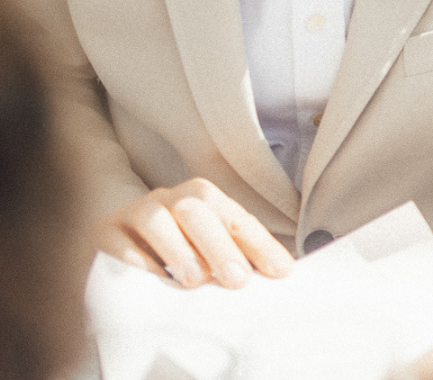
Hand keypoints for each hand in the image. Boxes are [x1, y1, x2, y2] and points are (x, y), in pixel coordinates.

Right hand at [95, 178, 292, 288]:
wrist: (110, 262)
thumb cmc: (170, 260)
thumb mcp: (203, 257)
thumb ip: (232, 260)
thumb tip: (276, 276)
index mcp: (200, 199)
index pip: (235, 216)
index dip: (260, 243)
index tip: (281, 272)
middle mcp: (167, 199)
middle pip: (197, 208)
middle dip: (221, 244)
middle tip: (238, 280)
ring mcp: (132, 214)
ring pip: (157, 219)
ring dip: (179, 249)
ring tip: (195, 280)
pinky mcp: (101, 235)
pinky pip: (118, 244)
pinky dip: (137, 262)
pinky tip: (153, 282)